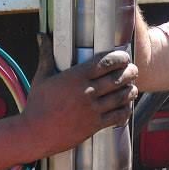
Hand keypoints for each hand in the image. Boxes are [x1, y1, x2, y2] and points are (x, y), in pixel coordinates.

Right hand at [22, 34, 137, 157]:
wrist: (35, 133)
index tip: (124, 57)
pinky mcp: (95, 125)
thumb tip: (42, 35)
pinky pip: (118, 116)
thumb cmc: (36, 105)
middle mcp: (87, 91)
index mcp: (76, 77)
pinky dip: (126, 110)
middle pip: (118, 78)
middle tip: (133, 71)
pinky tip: (126, 107)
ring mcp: (93, 109)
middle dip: (130, 72)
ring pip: (121, 97)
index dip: (120, 58)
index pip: (106, 62)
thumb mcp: (41, 77)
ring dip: (131, 91)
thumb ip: (46, 55)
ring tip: (132, 88)